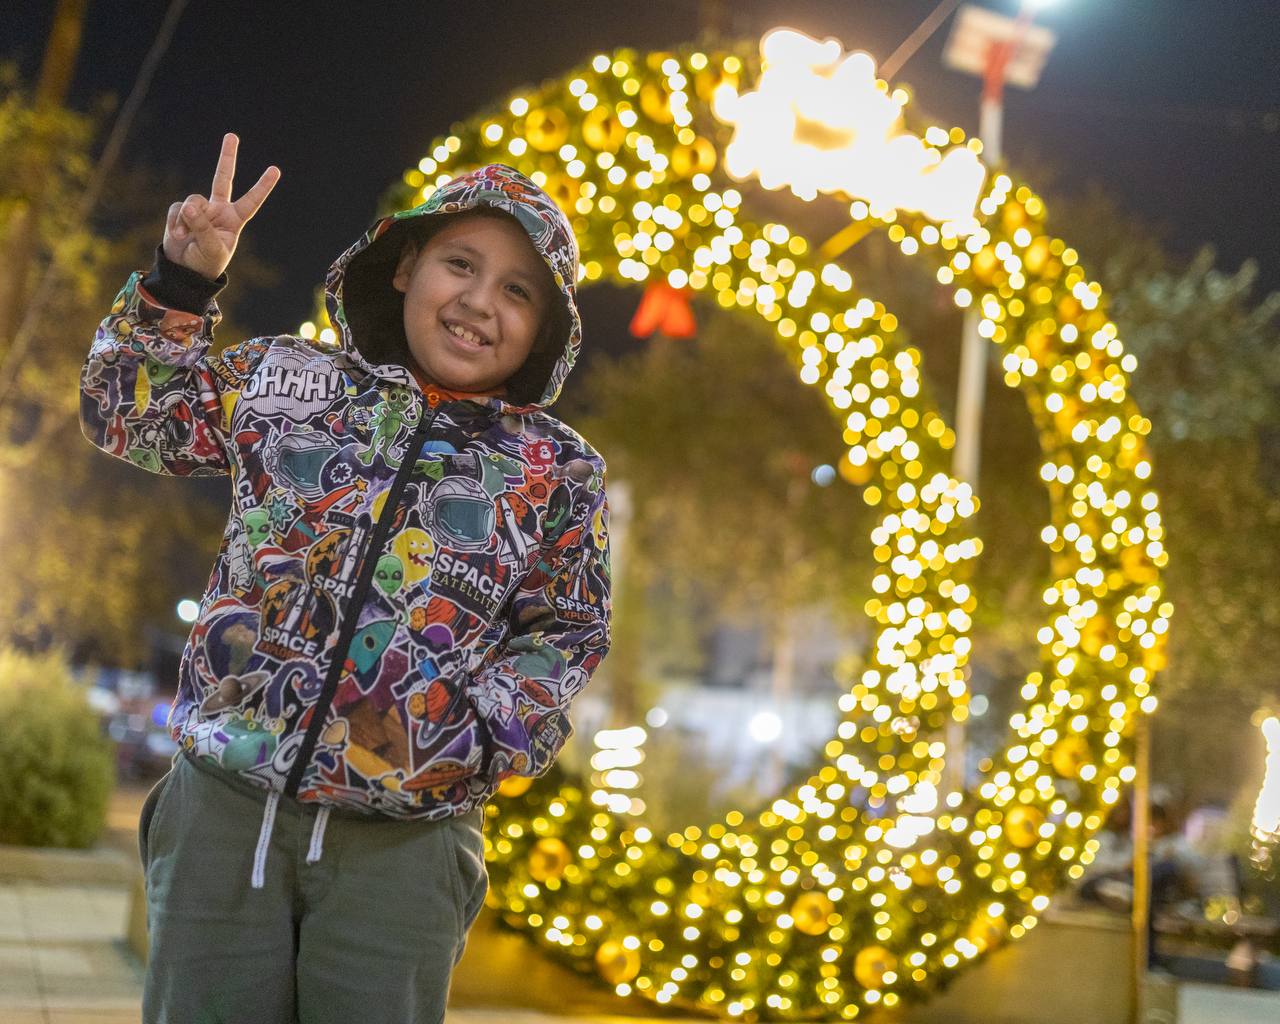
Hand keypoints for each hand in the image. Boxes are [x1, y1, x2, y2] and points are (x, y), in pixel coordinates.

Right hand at [163, 133, 279, 279]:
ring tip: (185, 236)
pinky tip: (177, 235)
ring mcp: (200, 209)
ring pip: (194, 200)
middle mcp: (219, 210)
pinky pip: (177, 208)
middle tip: (232, 136)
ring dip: (187, 219)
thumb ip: (203, 227)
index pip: (251, 200)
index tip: (276, 170)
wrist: (184, 270)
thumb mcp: (211, 249)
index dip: (262, 186)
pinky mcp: (181, 210)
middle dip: (227, 157)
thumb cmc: (206, 263)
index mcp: (234, 220)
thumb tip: (191, 205)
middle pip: (222, 178)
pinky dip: (175, 221)